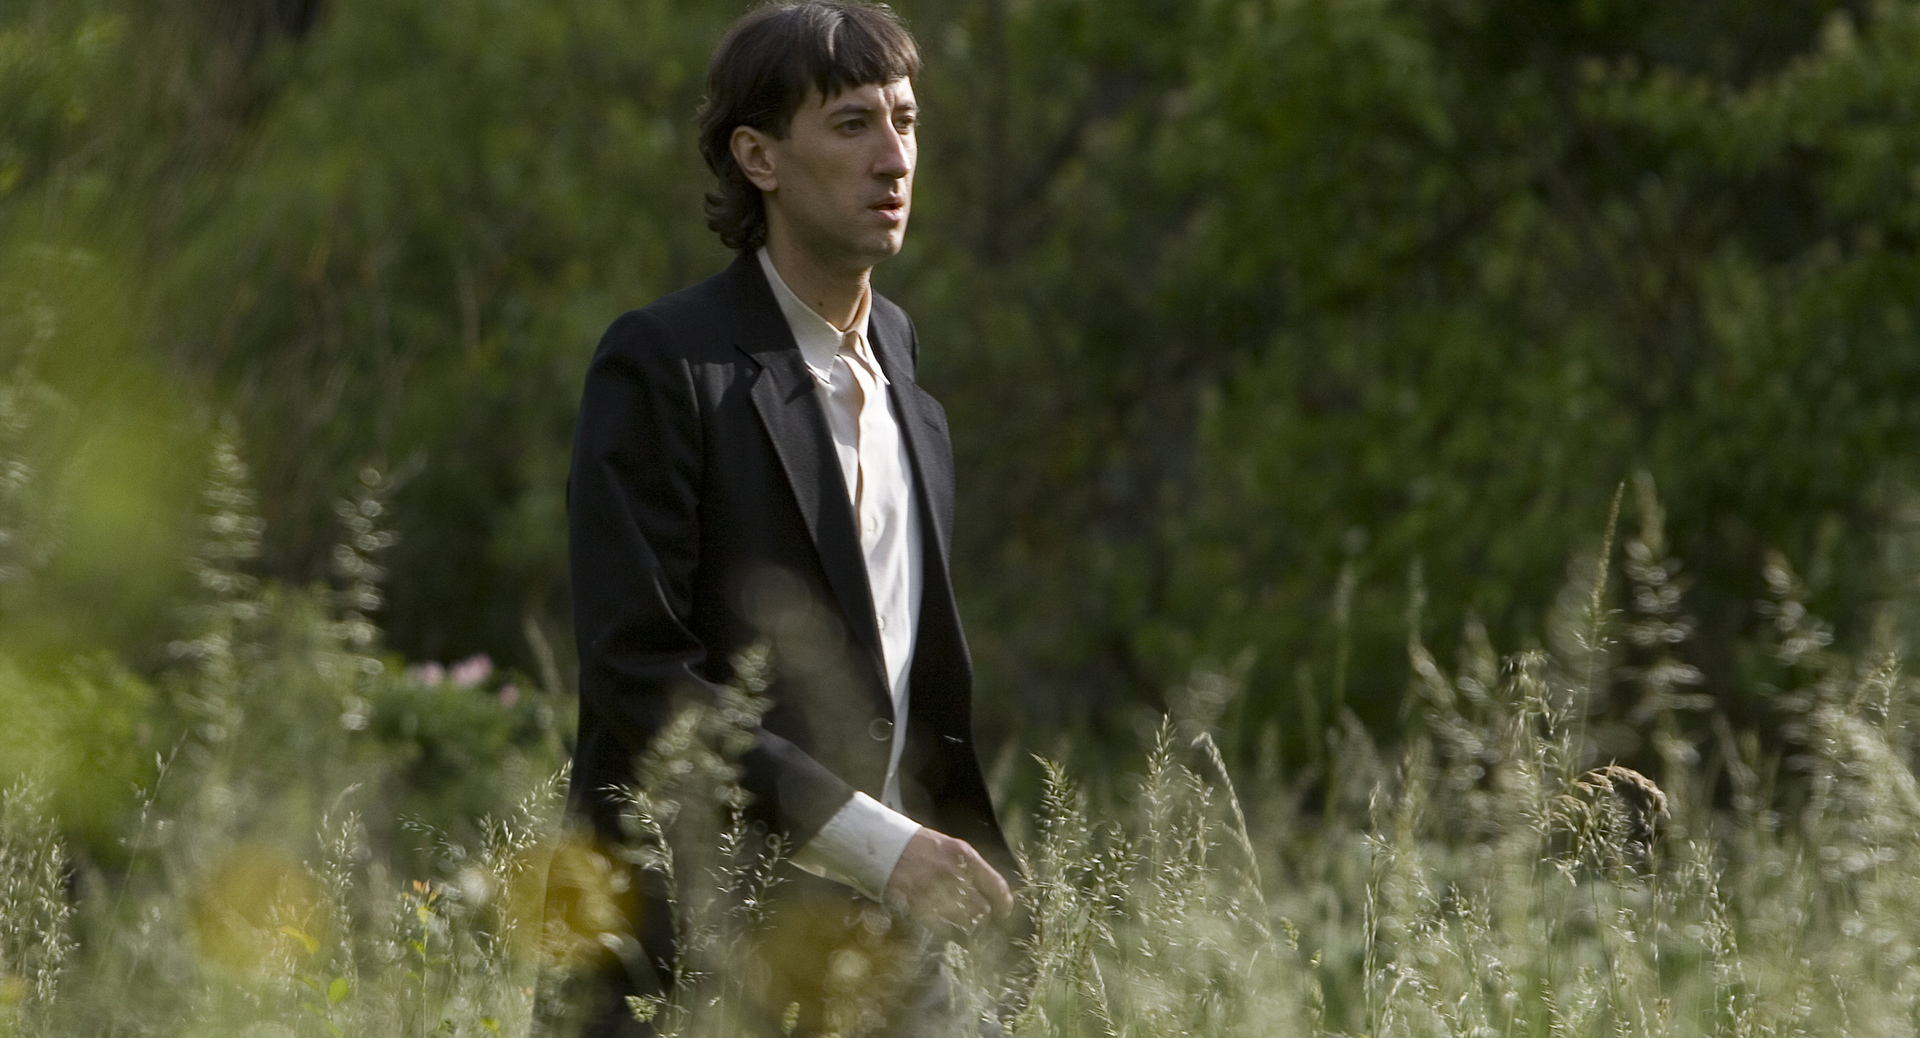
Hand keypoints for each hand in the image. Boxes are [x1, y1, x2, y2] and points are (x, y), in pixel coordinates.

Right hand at [882, 827, 1013, 933]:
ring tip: (961, 926)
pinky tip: (943, 925)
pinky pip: (941, 928)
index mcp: (964, 855)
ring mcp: (934, 890)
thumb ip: (970, 869)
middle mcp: (952, 873)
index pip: (996, 885)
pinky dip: (945, 930)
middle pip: (982, 909)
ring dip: (965, 926)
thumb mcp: (950, 848)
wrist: (884, 845)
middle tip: (979, 921)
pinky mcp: (916, 904)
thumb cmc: (920, 847)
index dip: (1004, 903)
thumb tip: (989, 894)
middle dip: (982, 917)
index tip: (1003, 912)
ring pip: (963, 921)